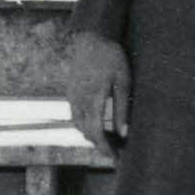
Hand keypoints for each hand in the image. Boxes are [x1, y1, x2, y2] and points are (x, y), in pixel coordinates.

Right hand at [68, 30, 130, 156]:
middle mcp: (78, 101)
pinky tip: (96, 125)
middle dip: (100, 146)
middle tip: (115, 153)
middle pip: (86, 133)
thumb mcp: (123, 82)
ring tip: (107, 142)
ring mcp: (72, 96)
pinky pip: (75, 116)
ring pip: (79, 126)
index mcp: (92, 100)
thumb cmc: (111, 57)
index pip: (96, 133)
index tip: (116, 158)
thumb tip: (124, 134)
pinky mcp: (70, 92)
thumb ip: (122, 109)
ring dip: (92, 137)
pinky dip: (85, 126)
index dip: (105, 148)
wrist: (91, 37)